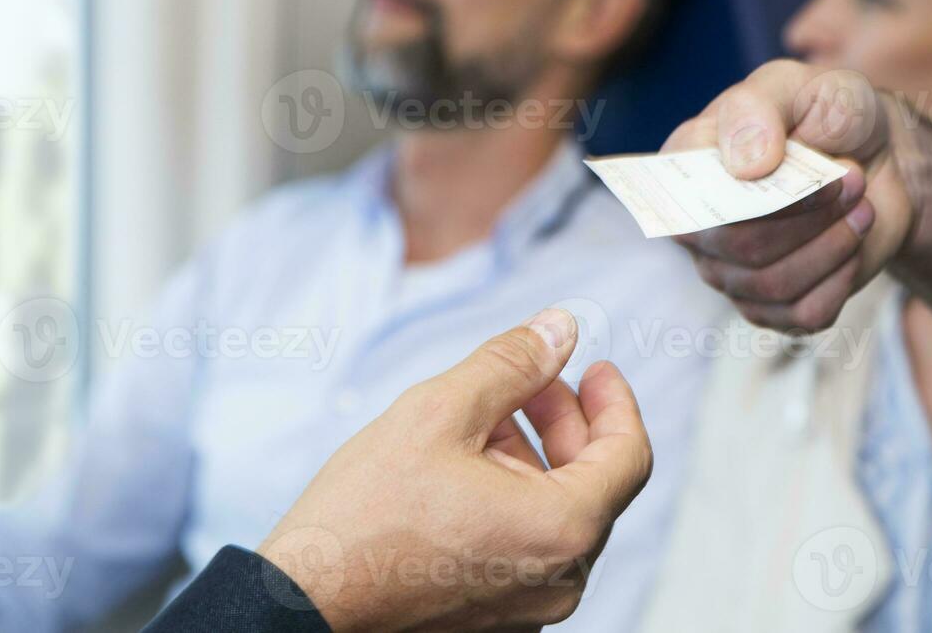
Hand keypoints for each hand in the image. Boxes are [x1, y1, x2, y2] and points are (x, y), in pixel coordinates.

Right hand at [257, 309, 652, 631]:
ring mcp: (530, 606)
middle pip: (594, 482)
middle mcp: (560, 579)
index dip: (616, 401)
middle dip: (566, 421)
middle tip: (530, 380)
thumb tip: (561, 328)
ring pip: (558, 513)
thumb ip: (513, 363)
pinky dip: (515, 497)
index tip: (594, 366)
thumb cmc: (367, 513)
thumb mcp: (442, 410)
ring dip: (535, 456)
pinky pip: (528, 545)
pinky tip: (468, 466)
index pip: (628, 455)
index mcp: (563, 530)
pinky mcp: (497, 617)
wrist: (303, 602)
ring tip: (484, 418)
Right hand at [663, 60, 917, 331]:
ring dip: (833, 245)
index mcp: (686, 166)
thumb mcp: (800, 86)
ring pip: (773, 285)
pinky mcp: (772, 305)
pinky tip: (851, 242)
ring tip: (860, 206)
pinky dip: (841, 279)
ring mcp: (731, 272)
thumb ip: (761, 109)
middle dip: (809, 216)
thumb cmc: (829, 113)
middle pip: (739, 248)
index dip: (755, 196)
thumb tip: (744, 165)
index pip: (692, 202)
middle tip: (853, 180)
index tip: (816, 165)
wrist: (879, 156)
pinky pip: (802, 315)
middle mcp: (699, 225)